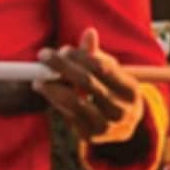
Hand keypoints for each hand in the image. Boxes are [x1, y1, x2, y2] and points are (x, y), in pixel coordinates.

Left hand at [36, 28, 145, 144]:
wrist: (125, 126)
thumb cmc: (115, 90)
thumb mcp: (113, 72)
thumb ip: (98, 55)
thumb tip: (89, 32)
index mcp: (130, 90)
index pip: (101, 67)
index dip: (79, 56)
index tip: (62, 48)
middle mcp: (120, 110)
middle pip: (85, 82)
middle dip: (62, 66)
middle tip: (43, 55)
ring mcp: (104, 126)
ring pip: (72, 101)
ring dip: (51, 87)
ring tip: (39, 78)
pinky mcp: (89, 136)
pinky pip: (67, 114)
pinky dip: (55, 100)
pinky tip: (48, 90)